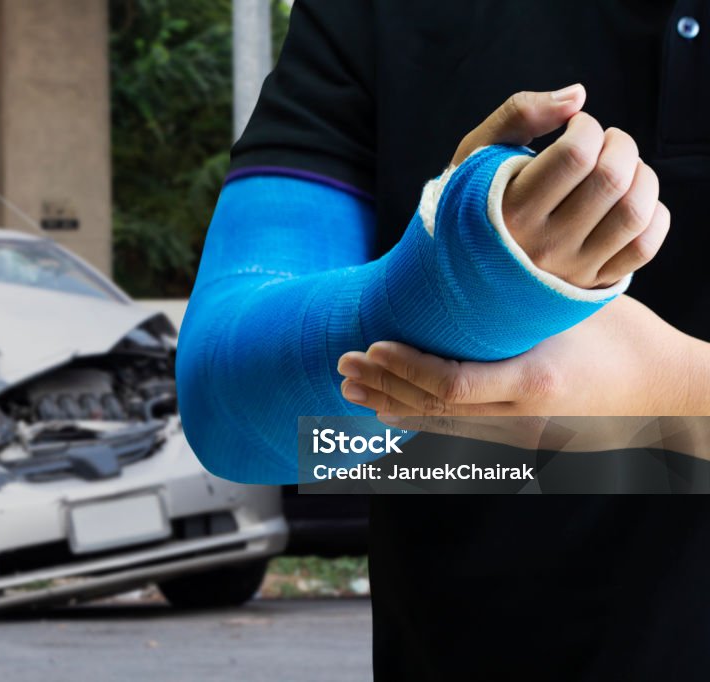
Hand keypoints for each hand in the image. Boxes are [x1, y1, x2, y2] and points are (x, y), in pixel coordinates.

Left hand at [336, 296, 709, 418]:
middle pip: (435, 409)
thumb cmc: (623, 336)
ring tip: (351, 389)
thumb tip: (457, 274)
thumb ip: (516, 303)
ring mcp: (519, 432)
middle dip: (384, 386)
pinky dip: (418, 418)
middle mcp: (522, 416)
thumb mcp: (571, 309)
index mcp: (536, 382)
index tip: (372, 345)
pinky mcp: (518, 436)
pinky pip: (456, 431)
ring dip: (391, 404)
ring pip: (440, 425)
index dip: (406, 368)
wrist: (664, 390)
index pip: (452, 386)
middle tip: (343, 364)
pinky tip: (390, 412)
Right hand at [451, 85, 669, 288]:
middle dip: (620, 144)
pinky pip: (645, 247)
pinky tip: (631, 201)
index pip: (576, 153)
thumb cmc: (474, 203)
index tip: (576, 127)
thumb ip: (519, 114)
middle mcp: (542, 244)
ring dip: (642, 177)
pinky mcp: (592, 283)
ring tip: (622, 170)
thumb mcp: (477, 154)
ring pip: (634, 212)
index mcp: (510, 210)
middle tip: (605, 142)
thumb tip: (579, 95)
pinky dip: (653, 215)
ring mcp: (570, 268)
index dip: (587, 126)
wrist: (463, 272)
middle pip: (611, 179)